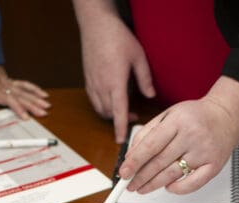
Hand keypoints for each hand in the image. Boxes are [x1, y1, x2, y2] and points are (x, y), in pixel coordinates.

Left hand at [0, 65, 49, 118]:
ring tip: (47, 103)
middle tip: (45, 111)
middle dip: (34, 104)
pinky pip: (24, 84)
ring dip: (36, 97)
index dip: (19, 108)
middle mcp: (4, 86)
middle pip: (21, 96)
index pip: (10, 100)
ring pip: (25, 90)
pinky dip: (33, 88)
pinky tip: (40, 92)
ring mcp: (8, 82)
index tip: (27, 116)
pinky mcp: (9, 80)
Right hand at [73, 0, 154, 142]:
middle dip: (119, 120)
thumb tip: (151, 95)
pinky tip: (109, 100)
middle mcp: (101, 86)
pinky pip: (93, 100)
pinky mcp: (87, 79)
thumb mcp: (138, 57)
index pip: (118, 111)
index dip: (121, 128)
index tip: (121, 141)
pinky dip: (101, 105)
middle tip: (133, 116)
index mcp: (115, 82)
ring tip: (122, 109)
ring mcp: (92, 83)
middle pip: (109, 113)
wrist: (96, 25)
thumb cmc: (117, 38)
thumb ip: (145, 79)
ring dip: (110, 114)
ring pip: (100, 108)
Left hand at [119, 77, 238, 193]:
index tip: (124, 172)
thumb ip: (148, 133)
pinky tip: (168, 187)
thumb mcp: (168, 115)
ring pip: (173, 174)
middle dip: (141, 177)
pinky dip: (178, 189)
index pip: (151, 145)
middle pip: (160, 162)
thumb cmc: (195, 116)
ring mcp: (204, 151)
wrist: (227, 115)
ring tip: (142, 188)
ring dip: (154, 185)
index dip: (135, 161)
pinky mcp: (214, 165)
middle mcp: (192, 136)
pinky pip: (193, 183)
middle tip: (129, 185)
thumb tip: (131, 156)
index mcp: (178, 121)